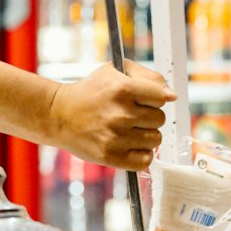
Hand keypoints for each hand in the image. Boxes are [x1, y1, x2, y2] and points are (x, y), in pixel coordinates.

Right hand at [47, 61, 175, 169]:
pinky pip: (146, 159)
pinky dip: (141, 153)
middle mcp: (120, 113)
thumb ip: (146, 76)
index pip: (161, 96)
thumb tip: (172, 95)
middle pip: (160, 118)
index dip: (153, 97)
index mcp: (121, 88)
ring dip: (145, 134)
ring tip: (126, 128)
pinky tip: (128, 144)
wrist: (59, 114)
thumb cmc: (91, 91)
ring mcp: (116, 137)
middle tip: (129, 113)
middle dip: (148, 115)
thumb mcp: (114, 71)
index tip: (142, 98)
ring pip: (156, 139)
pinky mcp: (112, 156)